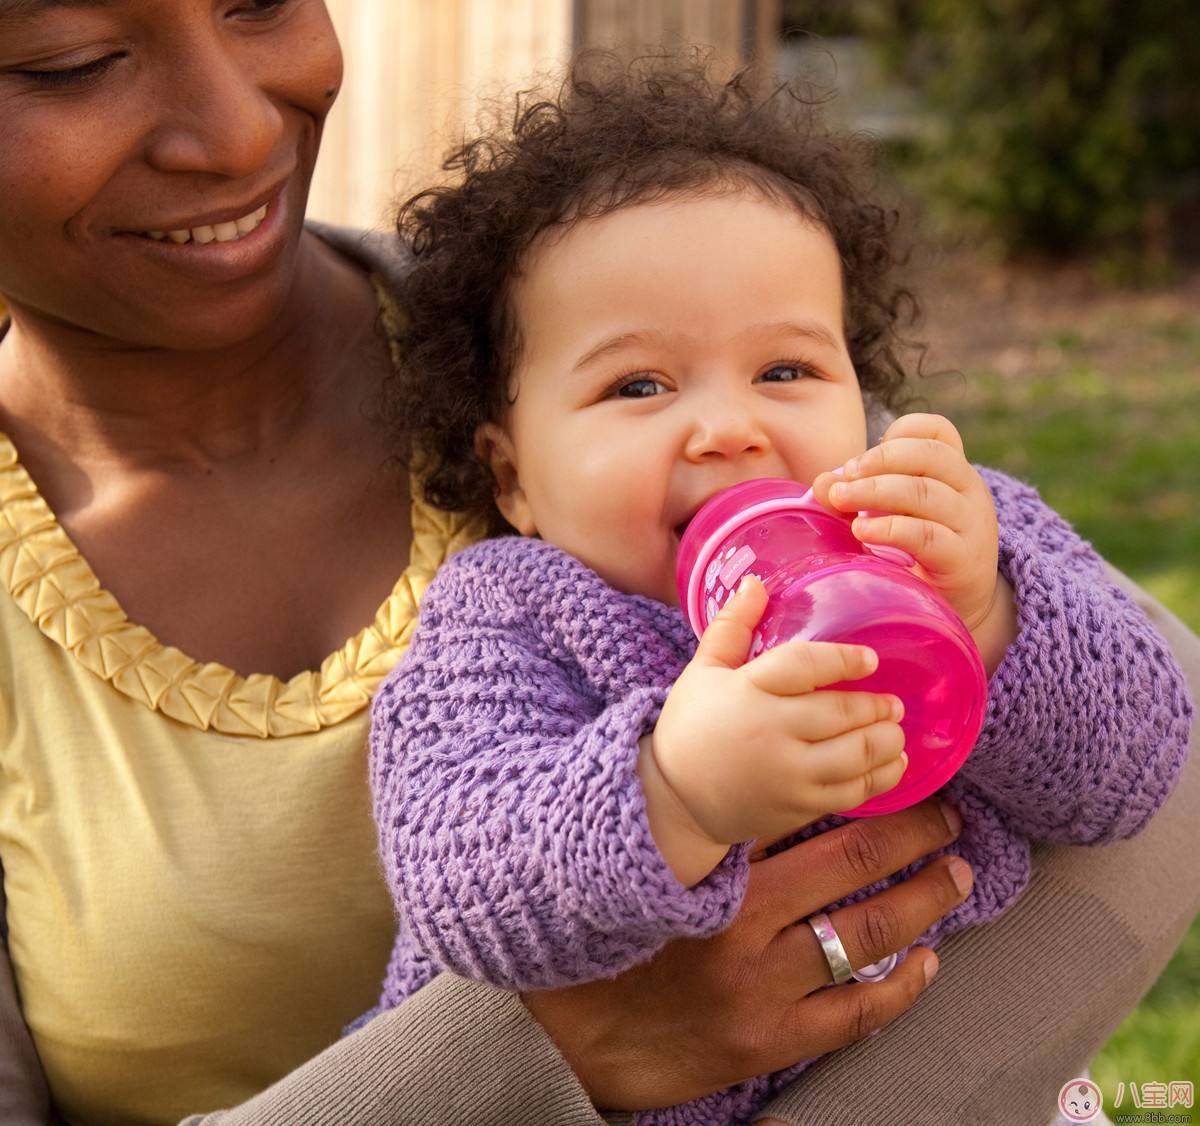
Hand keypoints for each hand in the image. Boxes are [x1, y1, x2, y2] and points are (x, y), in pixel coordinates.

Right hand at [523, 798, 972, 1110]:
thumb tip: (752, 776)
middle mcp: (744, 929)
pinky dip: (900, 987)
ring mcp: (763, 990)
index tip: (894, 772)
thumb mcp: (646, 871)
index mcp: (712, 876)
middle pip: (848, 865)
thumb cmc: (611, 941)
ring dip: (921, 901)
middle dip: (909, 835)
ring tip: (956, 875)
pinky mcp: (772, 1041)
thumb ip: (698, 829)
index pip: (801, 816)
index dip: (855, 791)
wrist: (579, 1040)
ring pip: (865, 935)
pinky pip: (854, 1013)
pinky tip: (928, 961)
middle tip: (948, 816)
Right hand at [640, 576, 906, 883]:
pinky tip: (893, 763)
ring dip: (885, 740)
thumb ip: (732, 626)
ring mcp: (787, 774)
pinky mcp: (798, 806)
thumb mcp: (702, 671)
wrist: (676, 798)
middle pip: (839, 712)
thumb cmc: (690, 726)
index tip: (870, 659)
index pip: (803, 666)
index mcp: (746, 692)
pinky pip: (852, 793)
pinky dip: (880, 777)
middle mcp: (771, 732)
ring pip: (854, 754)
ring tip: (895, 728)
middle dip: (875, 706)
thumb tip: (756, 582)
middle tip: (893, 701)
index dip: (842, 659)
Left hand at [812, 413, 1005, 643]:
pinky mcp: (964, 560)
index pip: (936, 430)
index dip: (899, 434)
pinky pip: (927, 535)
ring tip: (841, 501)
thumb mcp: (887, 515)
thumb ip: (855, 495)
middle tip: (843, 478)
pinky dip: (889, 529)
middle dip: (878, 461)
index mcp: (952, 471)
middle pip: (930, 455)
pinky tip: (860, 531)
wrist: (957, 607)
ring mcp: (971, 524)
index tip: (861, 461)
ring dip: (875, 492)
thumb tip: (821, 482)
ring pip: (926, 492)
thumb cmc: (915, 553)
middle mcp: (968, 490)